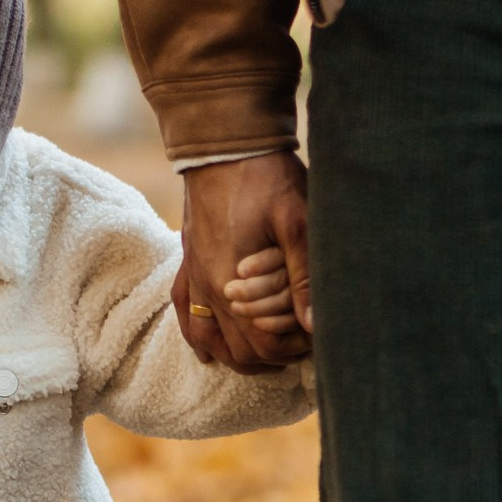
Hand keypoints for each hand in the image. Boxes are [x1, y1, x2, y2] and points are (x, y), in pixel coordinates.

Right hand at [178, 152, 310, 370]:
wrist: (225, 141)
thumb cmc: (267, 178)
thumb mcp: (298, 223)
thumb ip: (305, 278)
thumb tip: (315, 327)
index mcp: (233, 285)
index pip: (263, 346)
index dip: (294, 353)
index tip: (318, 343)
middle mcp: (208, 288)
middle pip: (237, 351)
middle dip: (271, 359)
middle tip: (300, 350)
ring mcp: (194, 275)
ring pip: (208, 340)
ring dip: (236, 356)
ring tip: (265, 357)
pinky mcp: (189, 260)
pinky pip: (184, 311)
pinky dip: (197, 338)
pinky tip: (208, 352)